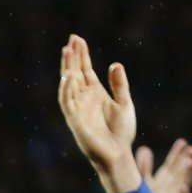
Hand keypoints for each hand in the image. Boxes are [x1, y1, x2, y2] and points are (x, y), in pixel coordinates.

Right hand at [57, 35, 140, 192]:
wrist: (118, 154)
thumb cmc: (121, 132)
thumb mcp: (124, 103)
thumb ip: (119, 84)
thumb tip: (114, 64)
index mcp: (95, 92)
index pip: (85, 69)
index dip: (81, 54)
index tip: (77, 38)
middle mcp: (84, 98)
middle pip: (75, 72)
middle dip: (72, 57)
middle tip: (71, 40)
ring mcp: (78, 108)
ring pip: (68, 85)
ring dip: (67, 69)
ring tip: (67, 52)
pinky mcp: (75, 120)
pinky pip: (68, 102)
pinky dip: (67, 89)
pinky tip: (70, 76)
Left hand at [139, 138, 191, 192]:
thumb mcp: (143, 185)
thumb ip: (144, 168)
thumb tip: (145, 149)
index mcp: (163, 182)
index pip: (172, 165)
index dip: (177, 154)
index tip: (184, 142)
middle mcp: (170, 190)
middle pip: (180, 174)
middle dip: (185, 162)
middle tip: (191, 150)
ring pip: (182, 186)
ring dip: (187, 175)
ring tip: (191, 162)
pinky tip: (183, 189)